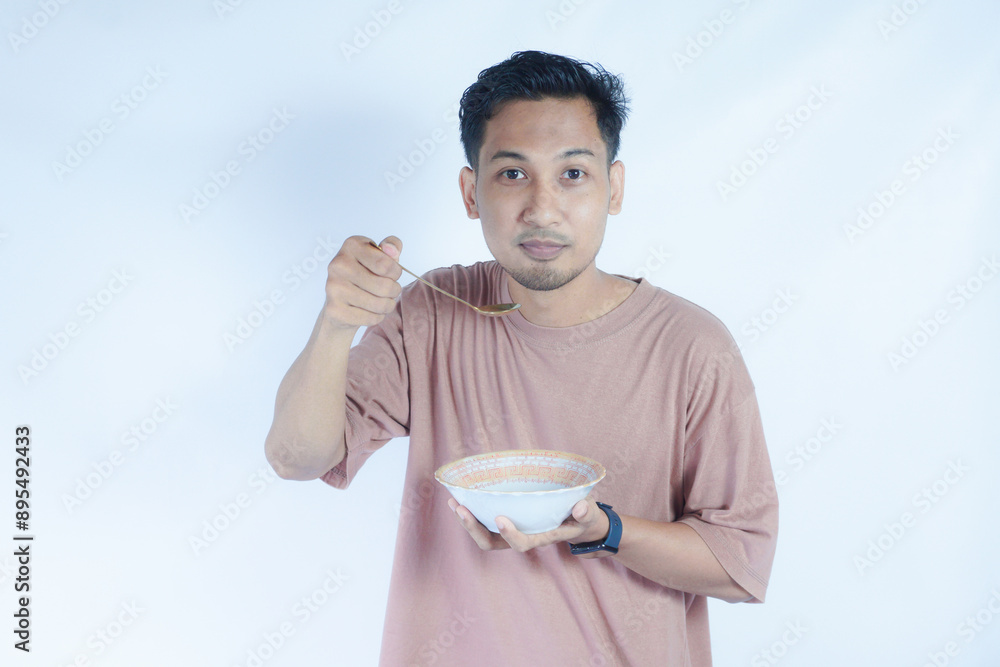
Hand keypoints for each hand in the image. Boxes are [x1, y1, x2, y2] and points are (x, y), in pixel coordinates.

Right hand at [322, 235, 403, 329]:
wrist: (340, 302)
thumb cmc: (366, 274)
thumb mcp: (380, 255)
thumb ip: (392, 246)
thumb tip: (392, 250)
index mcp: (351, 245)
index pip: (386, 264)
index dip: (396, 273)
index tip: (393, 274)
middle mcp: (338, 264)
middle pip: (384, 286)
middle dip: (394, 291)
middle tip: (391, 291)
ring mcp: (333, 287)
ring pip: (379, 304)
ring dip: (388, 305)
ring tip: (384, 302)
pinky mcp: (334, 309)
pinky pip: (370, 318)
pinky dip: (377, 317)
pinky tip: (372, 311)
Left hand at [447, 496, 610, 556]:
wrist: (581, 521)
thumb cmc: (584, 516)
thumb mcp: (589, 513)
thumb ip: (586, 512)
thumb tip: (580, 508)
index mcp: (542, 537)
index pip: (523, 543)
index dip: (510, 535)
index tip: (500, 518)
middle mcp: (524, 536)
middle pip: (494, 543)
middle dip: (475, 529)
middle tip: (462, 509)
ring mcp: (514, 530)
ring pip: (485, 535)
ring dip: (467, 521)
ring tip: (454, 503)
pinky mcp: (509, 521)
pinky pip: (486, 522)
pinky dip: (473, 512)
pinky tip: (461, 498)